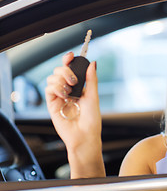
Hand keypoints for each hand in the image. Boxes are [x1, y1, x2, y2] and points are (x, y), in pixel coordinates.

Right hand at [45, 52, 104, 177]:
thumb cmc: (92, 119)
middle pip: (59, 70)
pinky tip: (64, 94)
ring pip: (52, 78)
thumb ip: (91, 79)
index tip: (71, 55)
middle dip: (65, 69)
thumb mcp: (94, 96)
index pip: (71, 69)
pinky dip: (56, 88)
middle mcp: (68, 90)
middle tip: (74, 79)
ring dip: (61, 80)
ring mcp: (59, 96)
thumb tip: (93, 63)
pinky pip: (48, 89)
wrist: (85, 135)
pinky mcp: (52, 104)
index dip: (69, 60)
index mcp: (79, 87)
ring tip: (70, 90)